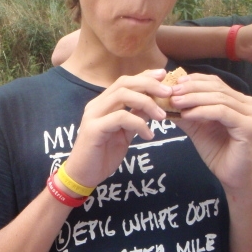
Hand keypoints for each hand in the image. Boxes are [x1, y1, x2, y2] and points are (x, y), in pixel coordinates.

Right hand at [63, 70, 168, 187]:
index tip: (164, 76)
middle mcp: (97, 105)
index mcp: (103, 104)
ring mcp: (93, 115)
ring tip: (162, 116)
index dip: (144, 76)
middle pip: (124, 83)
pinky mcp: (94, 128)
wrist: (83, 176)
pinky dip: (139, 124)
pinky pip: (121, 117)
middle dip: (149, 84)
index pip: (125, 82)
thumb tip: (153, 107)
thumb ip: (136, 118)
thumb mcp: (125, 134)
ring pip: (122, 96)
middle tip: (168, 93)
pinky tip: (148, 135)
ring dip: (147, 103)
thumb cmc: (103, 155)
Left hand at [168, 72, 251, 190]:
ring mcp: (251, 113)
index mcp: (238, 100)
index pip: (214, 82)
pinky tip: (187, 115)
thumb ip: (185, 112)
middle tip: (171, 92)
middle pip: (216, 87)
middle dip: (191, 88)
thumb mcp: (197, 127)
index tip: (173, 84)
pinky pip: (221, 112)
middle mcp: (248, 103)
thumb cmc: (217, 152)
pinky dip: (202, 111)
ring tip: (174, 102)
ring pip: (218, 98)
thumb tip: (165, 99)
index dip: (193, 80)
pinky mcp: (248, 125)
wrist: (231, 176)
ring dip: (193, 99)